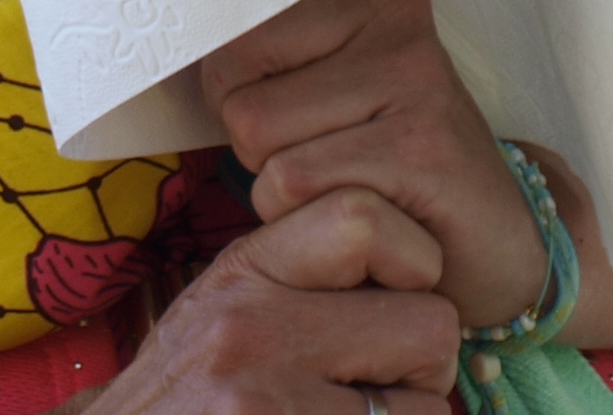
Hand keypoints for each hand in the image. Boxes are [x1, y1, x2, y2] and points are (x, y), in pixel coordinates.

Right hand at [81, 187, 460, 414]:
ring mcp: (266, 399)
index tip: (386, 301)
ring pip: (429, 403)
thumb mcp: (223, 316)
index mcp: (243, 272)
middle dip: (421, 364)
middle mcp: (251, 327)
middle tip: (378, 390)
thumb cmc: (183, 400)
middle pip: (428, 320)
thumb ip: (300, 281)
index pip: (365, 218)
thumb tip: (410, 264)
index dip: (408, 262)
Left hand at [198, 0, 550, 331]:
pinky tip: (370, 214)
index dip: (239, 97)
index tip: (300, 118)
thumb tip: (175, 34)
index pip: (228, 35)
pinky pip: (295, 183)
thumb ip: (263, 54)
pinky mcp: (421, 144)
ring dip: (284, 191)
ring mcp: (412, 74)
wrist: (497, 244)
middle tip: (333, 161)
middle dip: (261, 150)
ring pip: (258, 140)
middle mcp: (392, 11)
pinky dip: (311, 220)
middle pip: (234, 89)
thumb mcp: (325, 89)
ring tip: (350, 187)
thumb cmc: (388, 167)